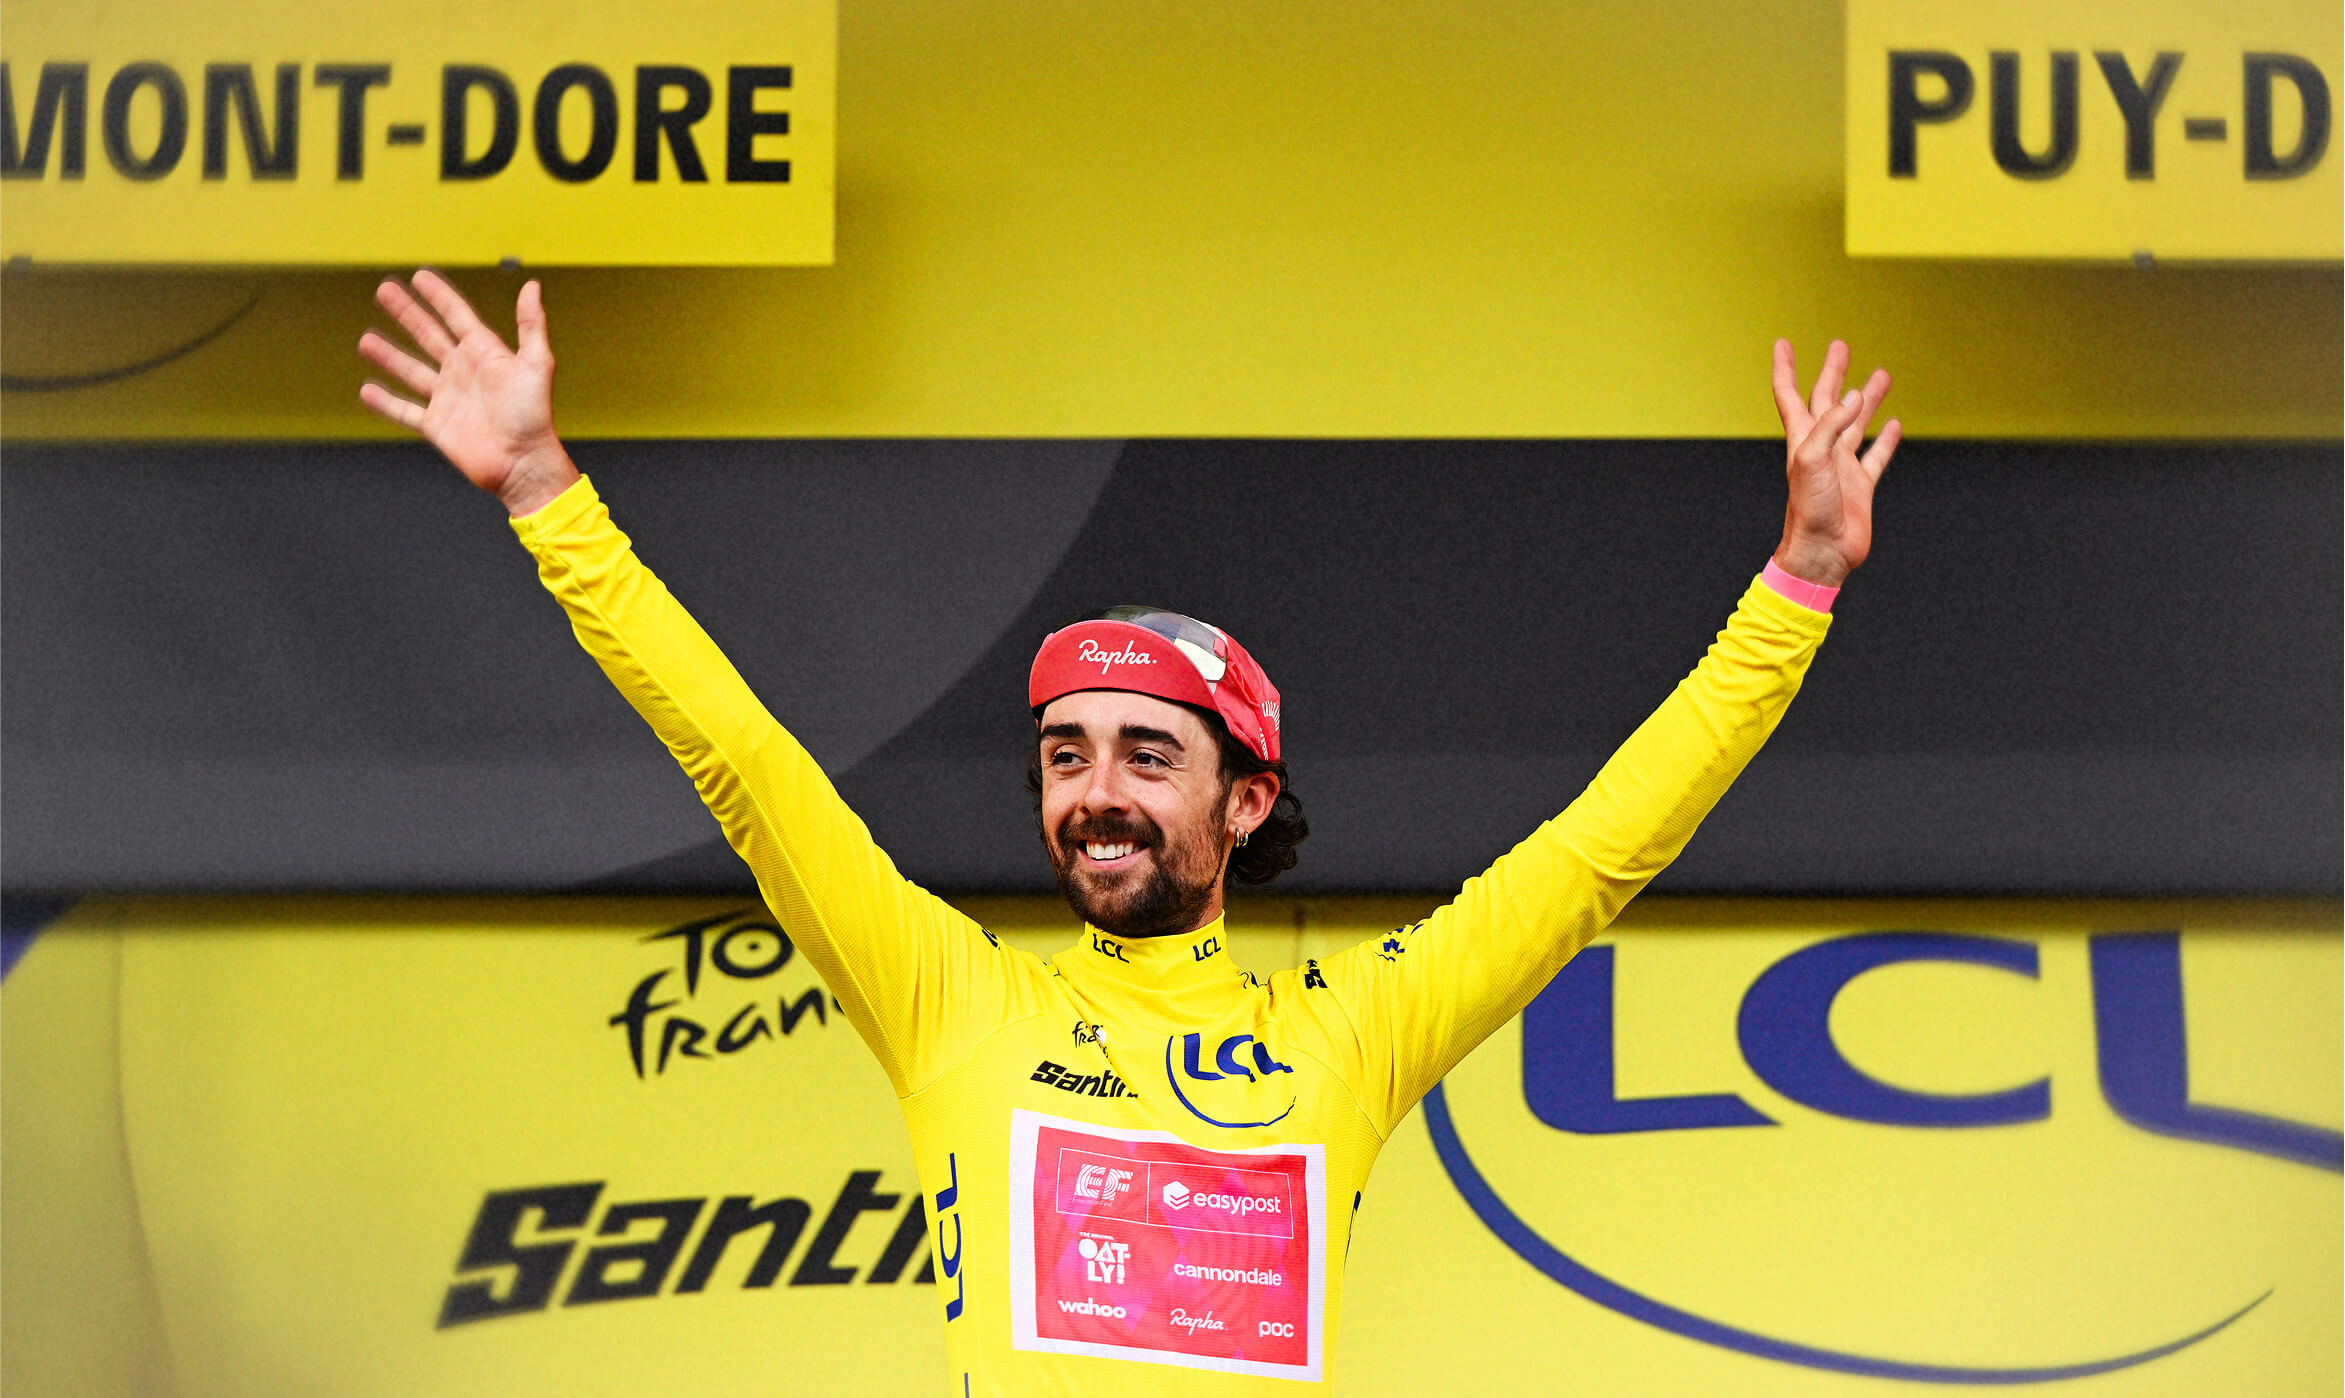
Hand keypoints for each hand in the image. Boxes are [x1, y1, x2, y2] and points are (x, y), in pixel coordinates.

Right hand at [358, 271, 578, 516]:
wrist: (524, 463)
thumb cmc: (535, 417)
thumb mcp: (537, 364)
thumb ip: (531, 324)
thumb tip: (532, 286)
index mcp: (485, 354)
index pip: (456, 316)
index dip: (438, 296)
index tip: (419, 277)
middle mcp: (463, 372)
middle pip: (427, 335)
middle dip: (406, 313)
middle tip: (383, 291)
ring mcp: (448, 398)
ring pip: (411, 370)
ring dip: (388, 355)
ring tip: (366, 341)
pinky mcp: (436, 425)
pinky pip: (405, 410)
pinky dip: (385, 402)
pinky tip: (367, 390)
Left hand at [1768, 338, 1901, 588]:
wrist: (1821, 552)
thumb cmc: (1809, 510)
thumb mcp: (1812, 459)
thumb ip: (1831, 425)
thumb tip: (1852, 398)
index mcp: (1802, 439)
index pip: (1789, 394)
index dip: (1785, 368)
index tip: (1782, 343)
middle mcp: (1821, 448)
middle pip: (1827, 401)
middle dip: (1833, 373)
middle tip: (1841, 347)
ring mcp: (1841, 466)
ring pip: (1855, 423)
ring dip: (1866, 400)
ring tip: (1881, 375)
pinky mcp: (1860, 485)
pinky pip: (1875, 456)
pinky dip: (1885, 440)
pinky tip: (1893, 425)